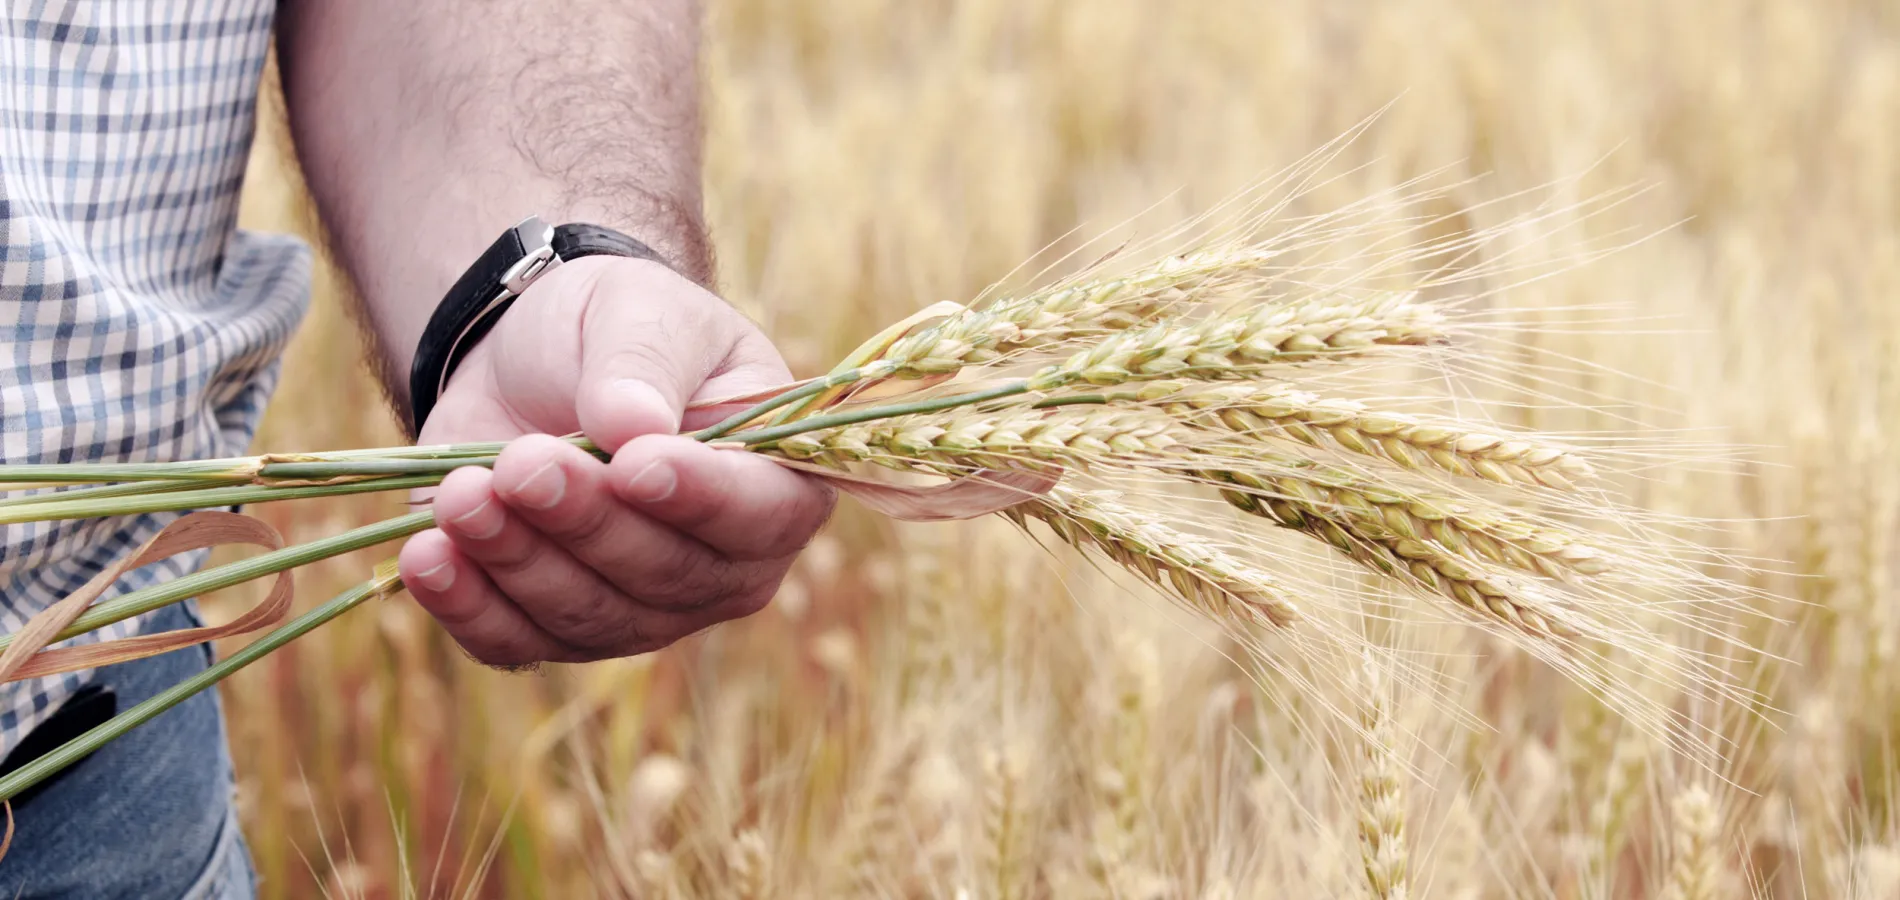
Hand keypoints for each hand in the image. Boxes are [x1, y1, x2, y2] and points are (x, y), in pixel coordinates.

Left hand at [394, 257, 833, 666]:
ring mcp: (640, 610)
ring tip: (461, 493)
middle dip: (585, 521)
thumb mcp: (638, 312)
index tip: (634, 465)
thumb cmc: (615, 329)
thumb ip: (643, 364)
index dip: (702, 499)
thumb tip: (632, 428)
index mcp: (775, 485)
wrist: (530, 359)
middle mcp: (721, 567)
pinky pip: (516, 642)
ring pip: (587, 615)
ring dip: (518, 560)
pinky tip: (427, 555)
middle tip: (521, 463)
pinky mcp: (552, 627)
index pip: (762, 515)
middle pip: (665, 575)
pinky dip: (468, 606)